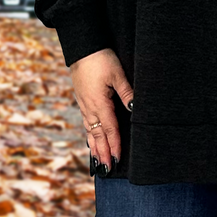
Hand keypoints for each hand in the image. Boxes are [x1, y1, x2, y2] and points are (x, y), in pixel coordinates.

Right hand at [69, 48, 133, 175]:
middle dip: (103, 151)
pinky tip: (90, 138)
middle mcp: (89, 107)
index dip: (114, 144)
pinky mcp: (82, 99)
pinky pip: (85, 121)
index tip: (117, 159)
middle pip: (97, 134)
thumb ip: (126, 93)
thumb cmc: (100, 59)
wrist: (82, 47)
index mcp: (99, 103)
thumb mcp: (117, 75)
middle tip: (107, 168)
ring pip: (89, 130)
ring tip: (98, 160)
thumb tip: (135, 108)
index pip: (109, 129)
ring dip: (95, 145)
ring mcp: (84, 104)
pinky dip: (89, 133)